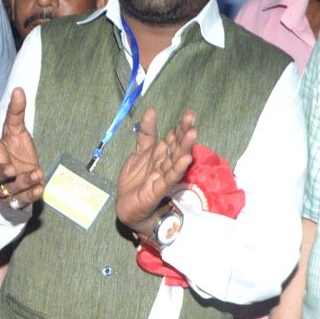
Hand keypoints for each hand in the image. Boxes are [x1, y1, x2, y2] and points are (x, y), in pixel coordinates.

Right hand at [0, 88, 42, 207]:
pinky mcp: (18, 198)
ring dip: (23, 182)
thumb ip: (16, 112)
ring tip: (36, 174)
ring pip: (11, 188)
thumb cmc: (17, 150)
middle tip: (11, 170)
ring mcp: (6, 188)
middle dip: (2, 174)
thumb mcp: (17, 130)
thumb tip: (18, 89)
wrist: (29, 172)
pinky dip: (30, 196)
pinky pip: (21, 200)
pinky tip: (39, 188)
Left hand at [115, 107, 196, 236]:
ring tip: (192, 134)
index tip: (189, 115)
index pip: (172, 139)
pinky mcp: (157, 190)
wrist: (126, 209)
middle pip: (175, 147)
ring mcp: (162, 177)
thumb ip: (146, 134)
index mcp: (160, 155)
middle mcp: (164, 165)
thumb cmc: (136, 182)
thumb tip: (152, 109)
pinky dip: (176, 169)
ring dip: (183, 148)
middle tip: (191, 119)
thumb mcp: (138, 153)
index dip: (179, 127)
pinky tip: (185, 159)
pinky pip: (168, 178)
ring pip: (174, 160)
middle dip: (183, 133)